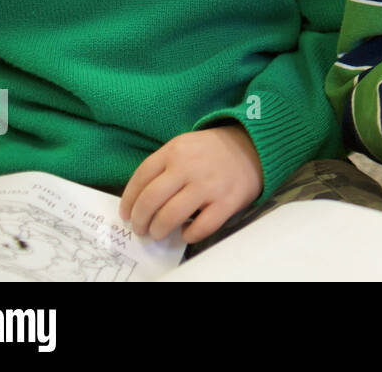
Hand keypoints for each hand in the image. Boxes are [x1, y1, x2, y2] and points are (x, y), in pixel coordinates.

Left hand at [120, 124, 263, 243]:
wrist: (254, 146)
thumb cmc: (213, 151)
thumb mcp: (185, 146)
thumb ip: (163, 166)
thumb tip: (140, 201)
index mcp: (175, 150)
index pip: (140, 178)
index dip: (128, 201)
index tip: (126, 214)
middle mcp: (189, 167)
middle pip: (151, 201)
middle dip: (140, 221)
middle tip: (141, 229)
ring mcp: (209, 185)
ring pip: (170, 216)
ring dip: (158, 230)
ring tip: (158, 233)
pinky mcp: (227, 201)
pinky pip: (201, 227)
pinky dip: (189, 234)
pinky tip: (186, 233)